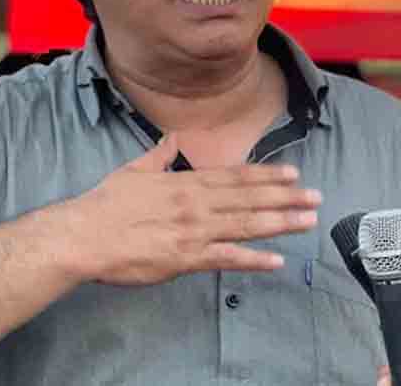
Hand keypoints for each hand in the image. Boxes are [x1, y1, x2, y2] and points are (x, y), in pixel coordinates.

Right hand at [66, 135, 321, 285]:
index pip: (234, 176)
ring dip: (281, 222)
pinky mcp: (186, 258)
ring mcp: (194, 230)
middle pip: (249, 198)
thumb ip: (158, 156)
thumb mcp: (132, 171)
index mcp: (185, 183)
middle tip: (316, 197)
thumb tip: (172, 139)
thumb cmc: (104, 205)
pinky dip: (253, 259)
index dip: (266, 175)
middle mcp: (196, 203)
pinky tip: (277, 261)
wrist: (84, 235)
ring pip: (246, 224)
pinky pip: (226, 258)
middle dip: (286, 197)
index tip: (292, 173)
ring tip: (308, 220)